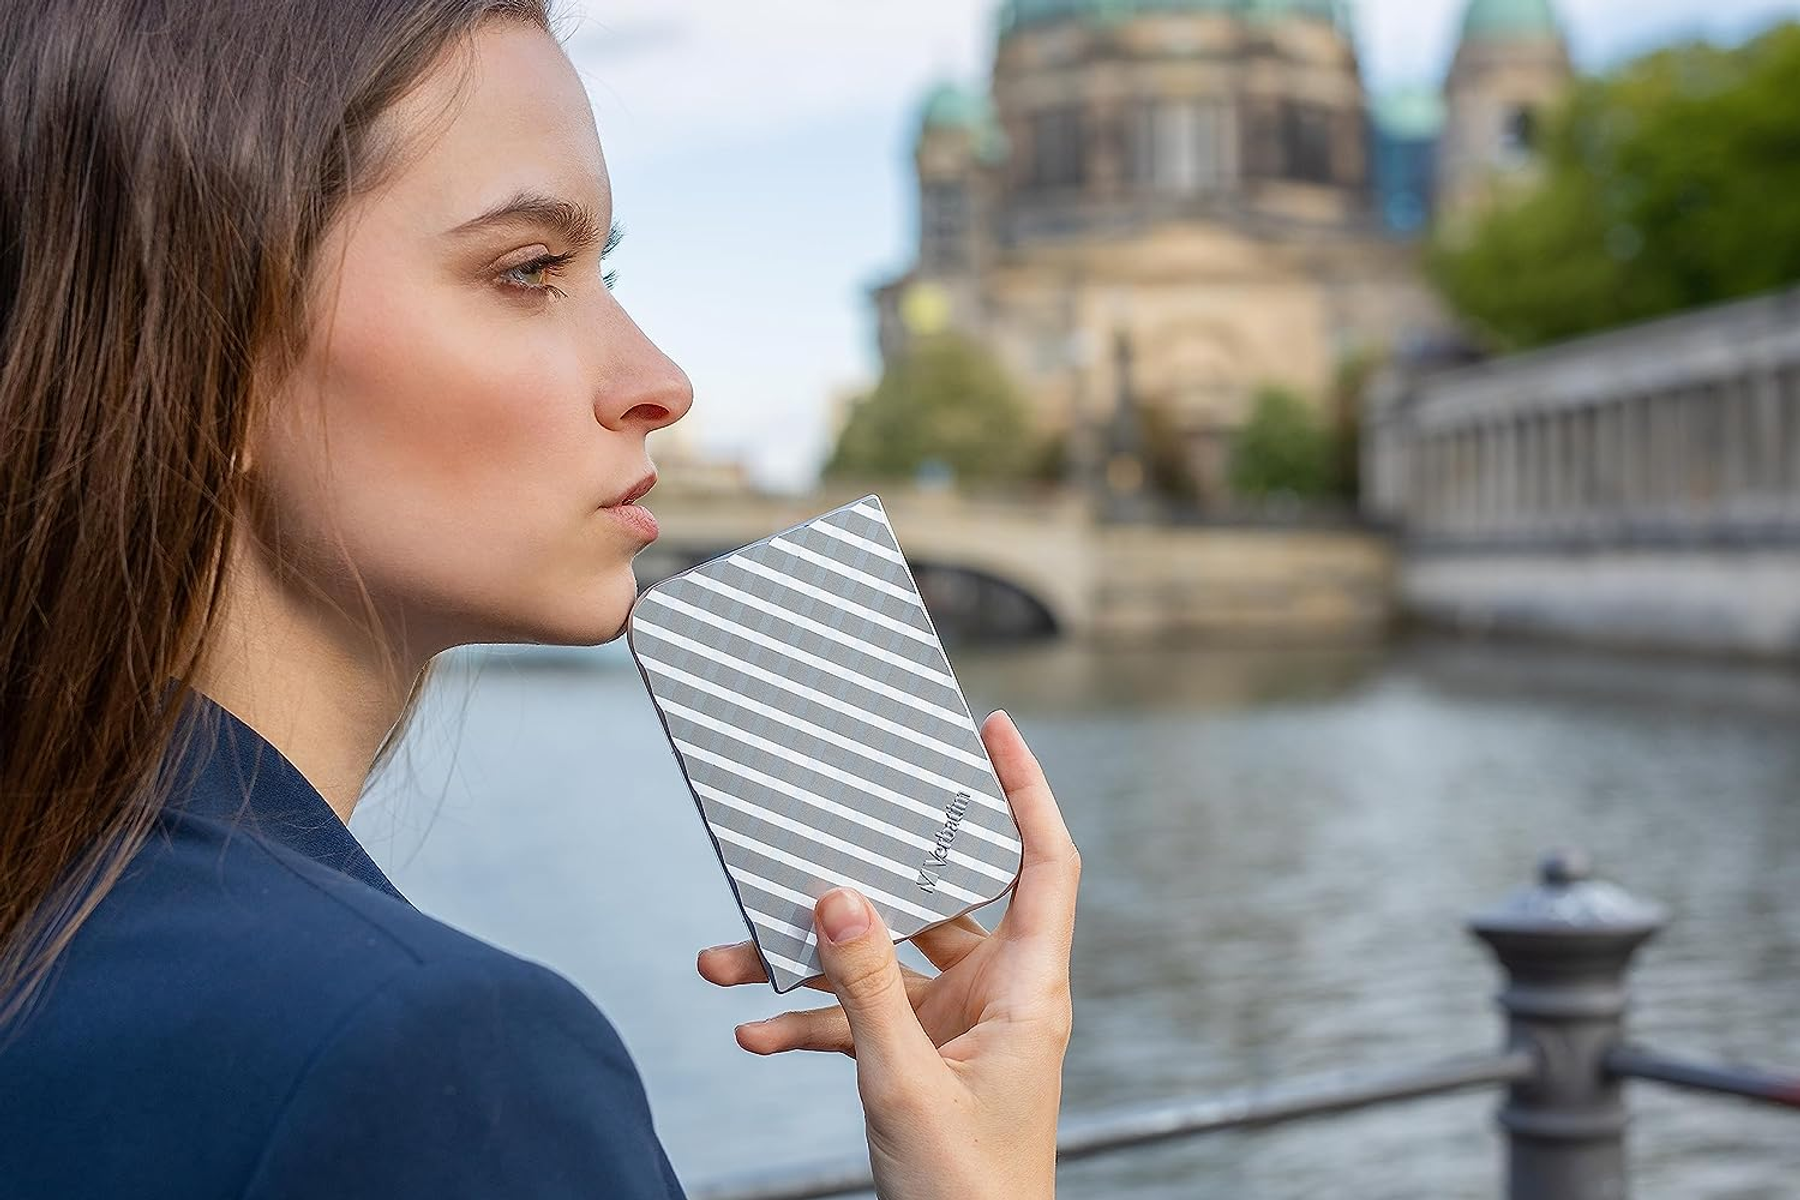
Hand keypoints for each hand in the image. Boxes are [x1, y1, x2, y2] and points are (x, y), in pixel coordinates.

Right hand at [696, 709, 1078, 1199]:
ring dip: (809, 963)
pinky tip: (752, 1030)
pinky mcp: (919, 1061)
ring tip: (727, 955)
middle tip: (821, 824)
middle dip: (866, 879)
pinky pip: (860, 1021)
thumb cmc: (968, 1193)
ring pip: (880, 965)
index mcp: (1029, 990)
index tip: (995, 730)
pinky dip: (808, 1021)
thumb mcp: (904, 1084)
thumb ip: (866, 989)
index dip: (1027, 792)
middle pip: (938, 904)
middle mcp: (998, 996)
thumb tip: (837, 895)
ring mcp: (956, 1028)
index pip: (1043, 864)